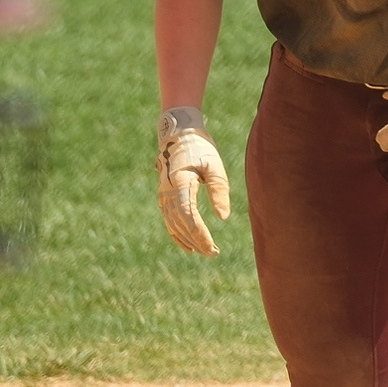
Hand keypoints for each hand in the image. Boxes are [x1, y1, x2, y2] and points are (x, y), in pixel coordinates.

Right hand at [158, 111, 232, 254]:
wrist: (179, 133)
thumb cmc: (200, 147)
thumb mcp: (214, 164)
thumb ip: (218, 190)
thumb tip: (223, 217)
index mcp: (180, 183)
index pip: (189, 216)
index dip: (199, 234)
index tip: (212, 247)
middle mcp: (168, 192)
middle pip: (181, 224)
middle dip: (196, 240)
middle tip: (213, 253)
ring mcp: (164, 195)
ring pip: (173, 224)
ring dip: (187, 240)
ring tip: (204, 251)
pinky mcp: (164, 196)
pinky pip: (168, 220)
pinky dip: (177, 234)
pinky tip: (187, 246)